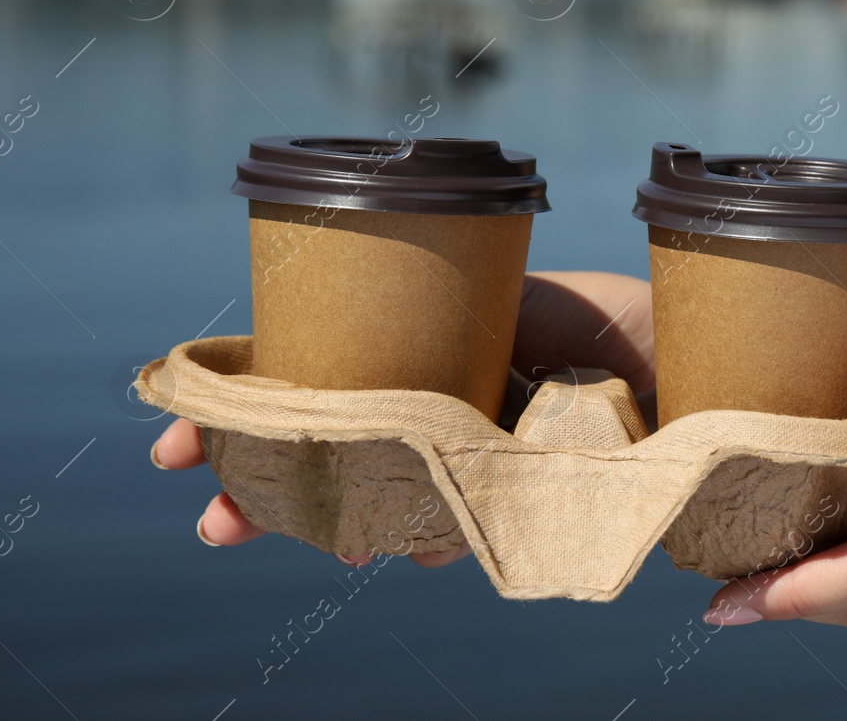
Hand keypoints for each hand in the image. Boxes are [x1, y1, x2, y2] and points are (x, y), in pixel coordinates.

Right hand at [154, 270, 654, 558]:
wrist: (674, 350)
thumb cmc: (586, 314)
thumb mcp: (489, 300)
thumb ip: (416, 323)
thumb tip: (321, 367)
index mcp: (404, 364)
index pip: (297, 395)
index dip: (233, 423)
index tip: (172, 450)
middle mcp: (423, 422)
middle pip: (320, 463)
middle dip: (260, 497)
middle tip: (214, 526)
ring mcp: (462, 467)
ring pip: (375, 509)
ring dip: (346, 529)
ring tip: (338, 545)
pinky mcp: (510, 504)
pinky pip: (452, 534)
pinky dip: (433, 540)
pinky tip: (429, 545)